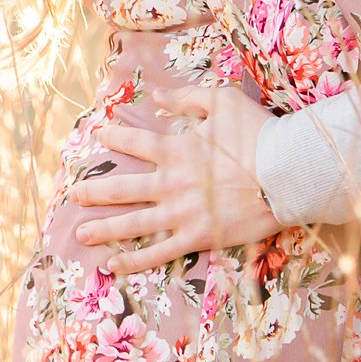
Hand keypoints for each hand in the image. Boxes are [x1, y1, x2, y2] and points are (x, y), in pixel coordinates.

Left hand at [69, 81, 279, 273]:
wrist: (286, 173)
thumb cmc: (258, 134)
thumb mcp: (223, 101)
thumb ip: (188, 97)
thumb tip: (159, 96)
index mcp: (176, 149)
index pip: (135, 143)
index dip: (114, 138)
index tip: (99, 137)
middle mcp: (171, 183)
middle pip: (122, 189)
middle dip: (94, 191)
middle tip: (74, 194)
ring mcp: (181, 213)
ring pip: (132, 224)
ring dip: (104, 228)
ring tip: (81, 232)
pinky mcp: (197, 237)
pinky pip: (158, 253)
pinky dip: (134, 261)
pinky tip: (113, 265)